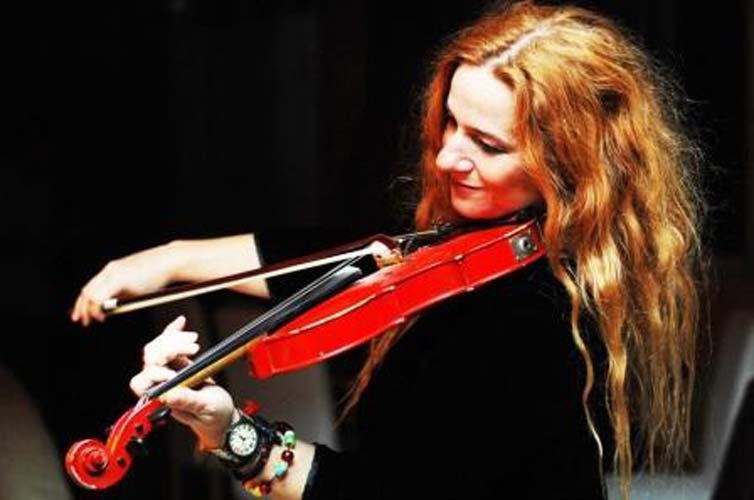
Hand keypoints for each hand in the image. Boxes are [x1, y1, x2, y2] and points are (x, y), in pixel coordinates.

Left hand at [71, 243, 176, 325]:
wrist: (170, 260)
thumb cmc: (160, 271)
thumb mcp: (137, 282)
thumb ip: (124, 291)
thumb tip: (115, 306)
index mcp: (113, 269)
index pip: (91, 286)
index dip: (84, 301)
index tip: (83, 312)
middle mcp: (110, 270)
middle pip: (86, 290)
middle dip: (81, 307)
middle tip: (82, 320)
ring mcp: (113, 273)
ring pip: (90, 294)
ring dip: (88, 309)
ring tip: (91, 320)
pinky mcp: (119, 279)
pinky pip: (100, 296)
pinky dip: (97, 308)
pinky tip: (101, 316)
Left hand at [129, 316, 235, 448]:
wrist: (223, 415)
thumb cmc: (213, 417)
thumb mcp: (204, 408)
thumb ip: (186, 402)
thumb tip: (167, 394)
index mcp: (161, 399)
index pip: (144, 381)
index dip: (157, 372)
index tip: (177, 372)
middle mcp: (160, 386)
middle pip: (150, 359)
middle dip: (170, 349)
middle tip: (193, 349)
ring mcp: (168, 373)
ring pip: (157, 349)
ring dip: (173, 339)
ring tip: (193, 339)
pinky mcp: (178, 365)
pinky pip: (169, 345)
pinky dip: (174, 332)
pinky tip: (181, 323)